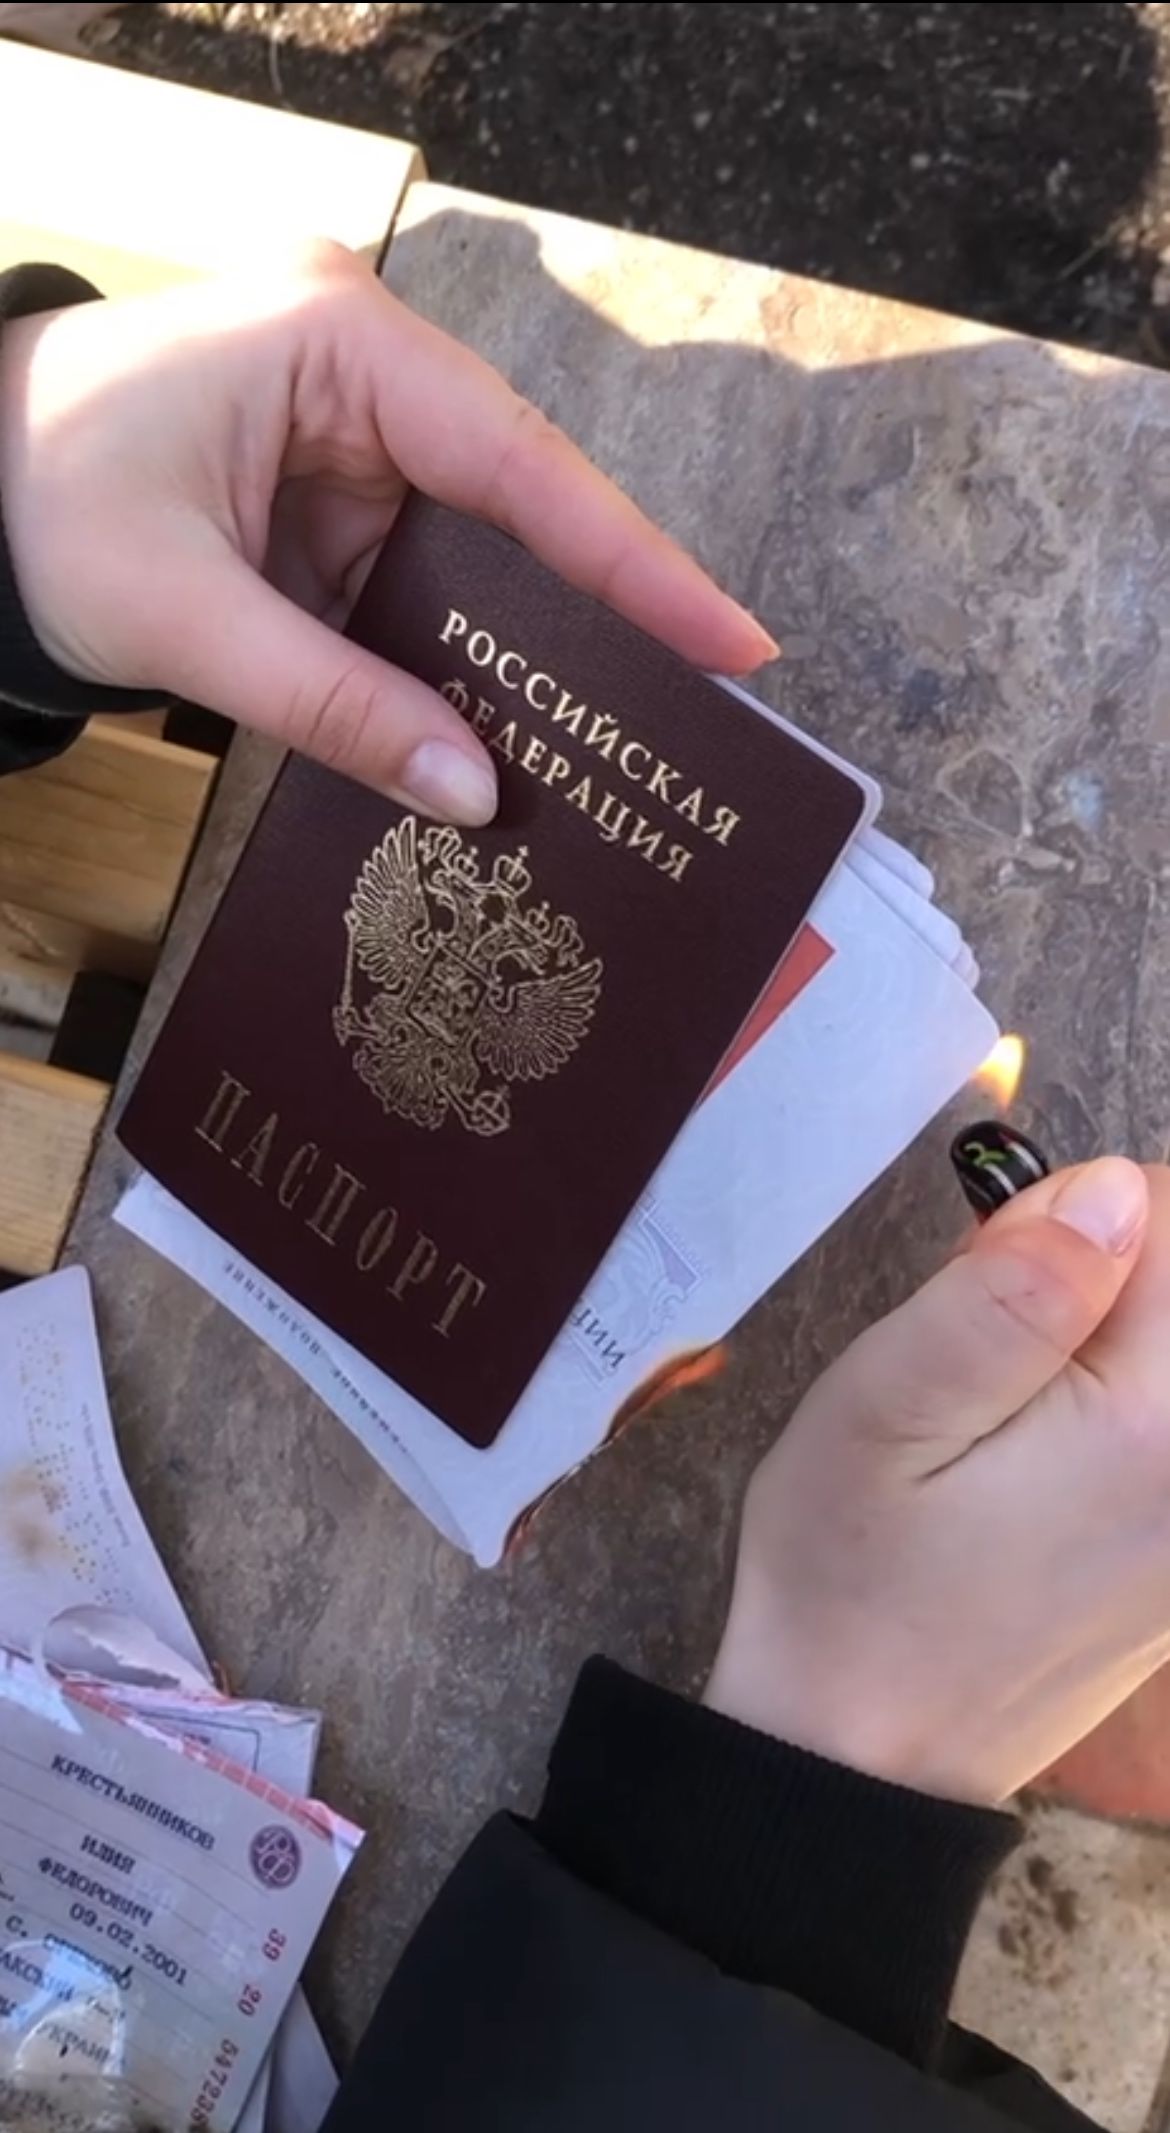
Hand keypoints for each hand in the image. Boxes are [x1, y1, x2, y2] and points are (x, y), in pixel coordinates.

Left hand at [0, 242, 772, 821]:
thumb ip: (334, 704)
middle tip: (695, 719)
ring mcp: (353, 429)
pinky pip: (426, 578)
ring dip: (522, 650)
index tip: (731, 641)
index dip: (634, 563)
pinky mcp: (336, 489)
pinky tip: (500, 727)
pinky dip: (455, 655)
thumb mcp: (182, 616)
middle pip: (523, 504)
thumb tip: (475, 792)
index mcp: (336, 344)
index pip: (520, 461)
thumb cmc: (36, 505)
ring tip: (611, 746)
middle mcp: (364, 369)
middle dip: (597, 617)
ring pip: (481, 551)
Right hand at [706, 1156, 1169, 1804]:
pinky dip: (1119, 1405)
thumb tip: (1108, 1190)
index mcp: (1156, 1424)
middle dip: (1103, 1275)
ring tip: (1017, 1402)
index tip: (985, 1274)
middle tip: (997, 1342)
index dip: (1064, 1214)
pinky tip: (1043, 1454)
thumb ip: (1004, 1296)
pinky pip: (1164, 1422)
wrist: (861, 1762)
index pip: (1165, 1214)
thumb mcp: (881, 1412)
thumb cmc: (848, 1581)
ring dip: (1114, 1340)